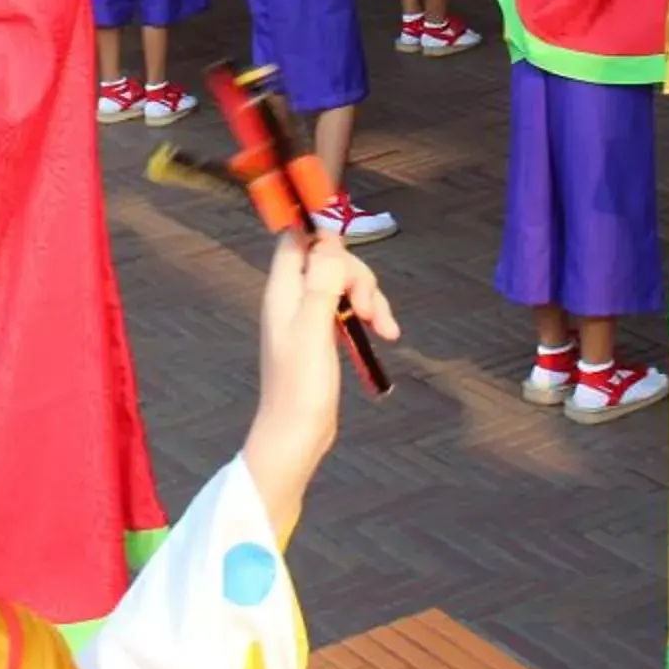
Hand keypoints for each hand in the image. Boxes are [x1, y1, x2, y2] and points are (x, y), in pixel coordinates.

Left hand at [242, 231, 400, 544]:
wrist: (296, 435)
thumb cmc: (301, 386)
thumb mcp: (313, 328)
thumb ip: (320, 281)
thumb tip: (328, 239)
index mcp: (283, 290)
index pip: (297, 239)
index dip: (322, 233)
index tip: (351, 241)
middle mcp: (292, 297)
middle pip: (330, 260)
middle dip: (357, 276)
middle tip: (366, 309)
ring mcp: (307, 316)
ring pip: (344, 284)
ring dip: (369, 297)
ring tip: (382, 327)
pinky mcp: (322, 334)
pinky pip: (348, 308)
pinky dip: (368, 314)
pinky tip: (385, 333)